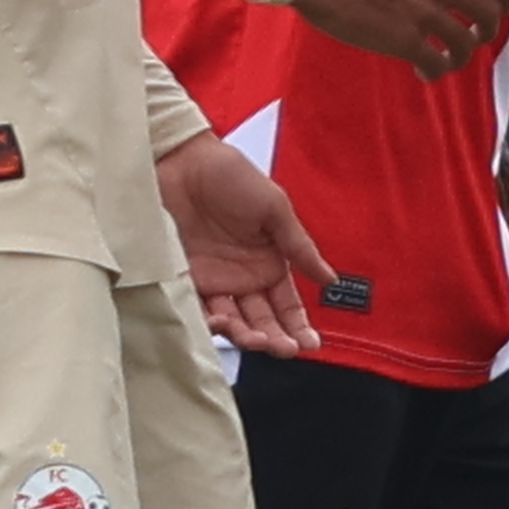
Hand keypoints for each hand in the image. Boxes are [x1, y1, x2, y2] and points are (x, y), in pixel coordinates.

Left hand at [156, 133, 326, 359]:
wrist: (179, 159)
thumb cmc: (229, 175)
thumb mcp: (274, 208)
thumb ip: (299, 247)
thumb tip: (330, 279)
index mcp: (268, 262)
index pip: (287, 305)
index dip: (299, 326)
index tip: (310, 344)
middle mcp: (242, 277)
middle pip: (262, 321)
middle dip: (275, 339)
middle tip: (284, 349)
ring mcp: (212, 280)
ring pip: (233, 321)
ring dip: (246, 335)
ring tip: (257, 339)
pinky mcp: (184, 278)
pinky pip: (198, 310)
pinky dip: (210, 323)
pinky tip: (223, 325)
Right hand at [295, 0, 508, 74]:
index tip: (499, 10)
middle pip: (490, 13)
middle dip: (489, 31)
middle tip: (477, 39)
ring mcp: (423, 11)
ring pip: (467, 43)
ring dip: (462, 56)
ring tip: (446, 60)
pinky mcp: (403, 39)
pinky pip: (437, 64)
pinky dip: (436, 73)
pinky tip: (423, 73)